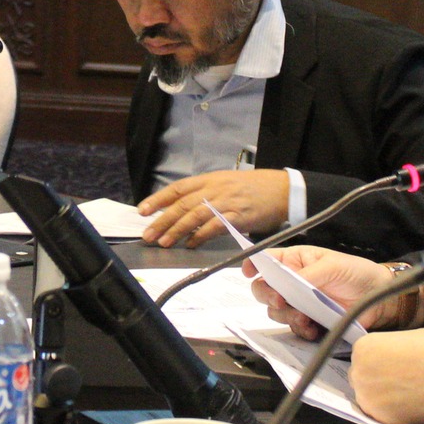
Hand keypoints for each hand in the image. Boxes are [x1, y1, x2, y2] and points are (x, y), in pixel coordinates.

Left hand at [139, 169, 289, 246]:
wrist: (281, 189)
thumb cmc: (252, 188)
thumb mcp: (224, 184)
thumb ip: (204, 195)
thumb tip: (182, 212)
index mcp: (208, 179)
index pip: (177, 188)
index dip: (158, 199)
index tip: (142, 211)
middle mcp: (214, 188)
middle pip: (182, 204)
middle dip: (162, 220)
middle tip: (148, 234)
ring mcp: (226, 201)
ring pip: (194, 215)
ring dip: (176, 230)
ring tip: (164, 242)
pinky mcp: (238, 216)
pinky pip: (215, 226)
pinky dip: (200, 236)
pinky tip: (191, 244)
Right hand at [244, 245, 410, 335]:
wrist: (379, 299)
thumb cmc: (358, 273)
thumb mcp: (333, 266)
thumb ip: (309, 275)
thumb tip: (288, 284)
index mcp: (296, 261)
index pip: (267, 260)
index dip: (253, 265)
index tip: (248, 273)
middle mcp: (293, 282)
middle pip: (264, 288)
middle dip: (267, 296)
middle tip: (280, 300)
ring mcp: (300, 303)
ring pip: (276, 311)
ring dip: (286, 315)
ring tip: (304, 317)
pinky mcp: (309, 321)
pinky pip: (293, 328)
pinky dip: (299, 330)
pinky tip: (311, 328)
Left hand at [348, 329, 423, 423]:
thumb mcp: (409, 336)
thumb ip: (391, 347)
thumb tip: (391, 356)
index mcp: (363, 347)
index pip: (364, 352)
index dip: (380, 357)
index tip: (394, 361)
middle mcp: (358, 372)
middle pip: (362, 374)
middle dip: (376, 376)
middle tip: (400, 378)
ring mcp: (366, 397)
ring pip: (368, 395)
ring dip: (381, 394)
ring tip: (406, 393)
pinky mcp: (379, 418)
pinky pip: (379, 412)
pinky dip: (390, 410)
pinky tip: (407, 405)